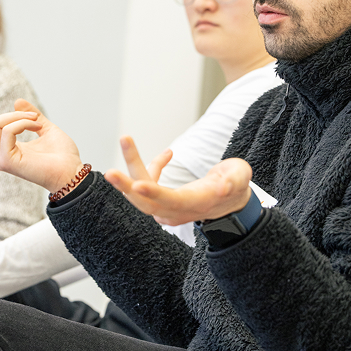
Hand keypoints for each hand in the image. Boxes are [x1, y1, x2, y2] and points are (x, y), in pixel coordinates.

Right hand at [0, 91, 84, 191]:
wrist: (72, 173)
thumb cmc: (62, 156)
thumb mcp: (44, 128)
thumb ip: (30, 116)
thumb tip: (17, 101)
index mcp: (3, 149)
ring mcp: (0, 160)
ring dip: (16, 115)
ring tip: (35, 120)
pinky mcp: (6, 162)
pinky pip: (7, 131)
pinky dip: (23, 122)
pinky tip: (36, 126)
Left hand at [104, 136, 252, 224]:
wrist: (229, 202)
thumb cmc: (235, 186)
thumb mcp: (240, 178)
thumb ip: (234, 180)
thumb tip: (225, 187)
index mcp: (196, 203)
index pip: (171, 201)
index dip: (154, 194)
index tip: (138, 185)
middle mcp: (177, 209)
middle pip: (146, 202)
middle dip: (127, 187)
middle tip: (109, 173)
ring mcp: (166, 207)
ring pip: (141, 192)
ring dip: (131, 167)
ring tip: (126, 140)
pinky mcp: (161, 199)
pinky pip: (149, 182)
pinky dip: (154, 166)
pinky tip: (168, 154)